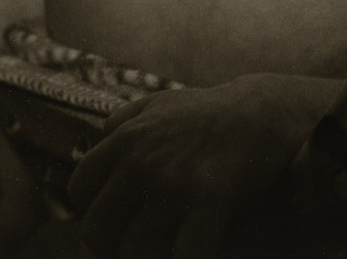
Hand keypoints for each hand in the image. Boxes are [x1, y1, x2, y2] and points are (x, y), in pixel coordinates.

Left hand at [68, 73, 340, 258]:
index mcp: (127, 138)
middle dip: (114, 244)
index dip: (96, 209)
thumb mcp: (162, 103)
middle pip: (97, 230)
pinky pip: (185, 254)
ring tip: (170, 245)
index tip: (121, 216)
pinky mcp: (210, 198)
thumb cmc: (211, 111)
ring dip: (151, 255)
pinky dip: (188, 257)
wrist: (266, 109)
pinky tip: (199, 249)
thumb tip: (98, 139)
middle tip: (141, 242)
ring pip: (134, 251)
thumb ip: (124, 119)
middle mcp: (143, 160)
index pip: (79, 191)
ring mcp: (175, 181)